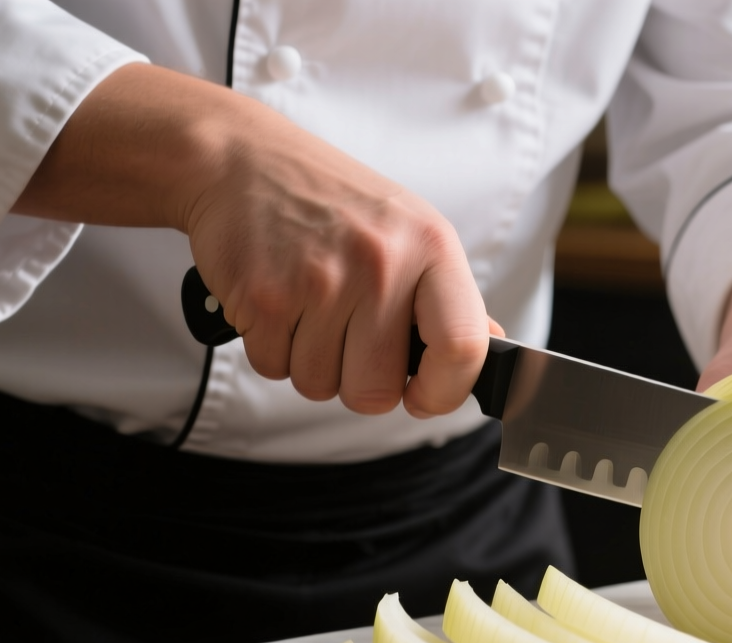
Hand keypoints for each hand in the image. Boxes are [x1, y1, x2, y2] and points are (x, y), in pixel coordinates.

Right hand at [12, 64, 496, 417]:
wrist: (241, 158)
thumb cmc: (332, 201)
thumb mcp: (411, 231)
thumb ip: (449, 298)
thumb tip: (490, 349)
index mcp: (431, 247)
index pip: (463, 348)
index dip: (445, 391)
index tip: (425, 396)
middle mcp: (381, 264)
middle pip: (377, 391)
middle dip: (360, 383)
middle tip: (350, 341)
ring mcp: (320, 282)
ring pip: (321, 386)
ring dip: (313, 363)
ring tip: (311, 309)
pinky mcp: (264, 297)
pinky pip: (274, 368)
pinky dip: (273, 349)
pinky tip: (280, 303)